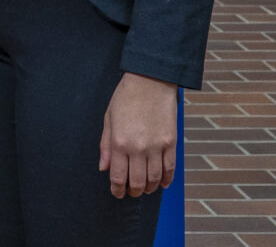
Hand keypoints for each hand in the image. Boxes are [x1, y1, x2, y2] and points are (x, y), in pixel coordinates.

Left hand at [99, 72, 177, 197]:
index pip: (118, 176)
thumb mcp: (109, 118)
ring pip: (155, 179)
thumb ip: (105, 145)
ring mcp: (157, 147)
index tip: (117, 193)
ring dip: (150, 188)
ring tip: (145, 189)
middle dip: (134, 191)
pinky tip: (162, 183)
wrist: (150, 82)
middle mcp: (138, 148)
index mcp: (120, 142)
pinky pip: (170, 169)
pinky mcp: (171, 144)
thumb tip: (104, 168)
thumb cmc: (126, 98)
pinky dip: (166, 180)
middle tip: (131, 192)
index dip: (117, 189)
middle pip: (138, 182)